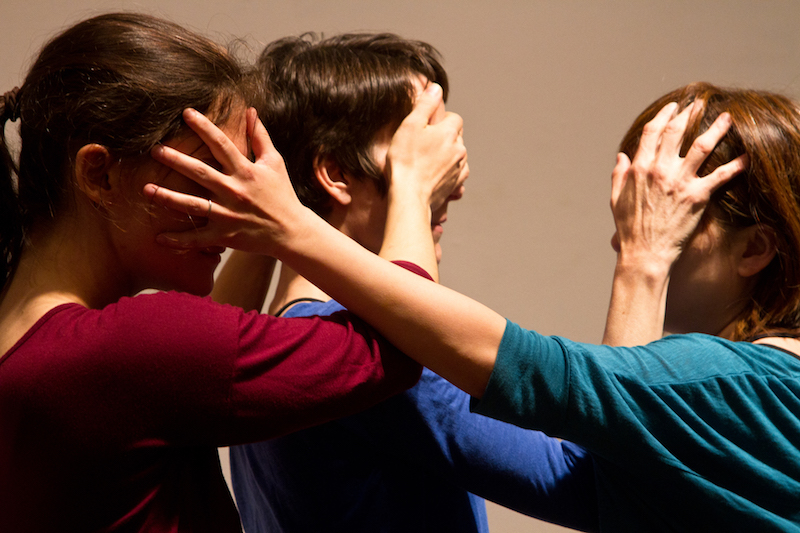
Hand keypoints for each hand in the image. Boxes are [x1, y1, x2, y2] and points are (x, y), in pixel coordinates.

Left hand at [143, 107, 307, 255]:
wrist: (291, 231)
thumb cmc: (281, 194)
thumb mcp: (274, 163)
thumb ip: (260, 137)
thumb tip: (251, 111)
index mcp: (246, 171)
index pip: (222, 144)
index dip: (205, 127)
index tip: (186, 113)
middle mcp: (235, 191)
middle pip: (200, 173)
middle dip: (176, 160)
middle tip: (154, 149)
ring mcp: (229, 215)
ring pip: (193, 205)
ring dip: (168, 197)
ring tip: (145, 189)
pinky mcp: (225, 236)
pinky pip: (198, 238)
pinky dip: (179, 240)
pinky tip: (158, 237)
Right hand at [385, 83, 467, 211]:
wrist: (409, 195)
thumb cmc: (405, 160)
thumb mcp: (410, 126)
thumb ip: (425, 105)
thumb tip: (436, 88)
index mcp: (449, 132)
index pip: (455, 118)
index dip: (441, 120)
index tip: (427, 128)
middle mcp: (459, 149)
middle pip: (456, 136)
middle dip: (444, 137)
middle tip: (423, 143)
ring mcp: (459, 168)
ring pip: (458, 154)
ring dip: (447, 154)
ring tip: (427, 160)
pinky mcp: (456, 184)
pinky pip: (457, 172)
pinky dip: (449, 170)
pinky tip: (434, 173)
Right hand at [611, 100, 747, 269]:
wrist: (645, 253)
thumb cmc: (629, 229)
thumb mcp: (616, 199)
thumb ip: (619, 174)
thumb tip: (622, 156)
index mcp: (639, 168)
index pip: (652, 132)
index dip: (663, 115)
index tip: (672, 108)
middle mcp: (660, 170)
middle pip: (677, 131)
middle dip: (689, 113)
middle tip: (698, 104)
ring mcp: (680, 181)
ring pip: (702, 146)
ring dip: (717, 129)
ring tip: (727, 118)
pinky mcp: (697, 195)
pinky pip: (721, 175)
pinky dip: (736, 164)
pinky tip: (747, 155)